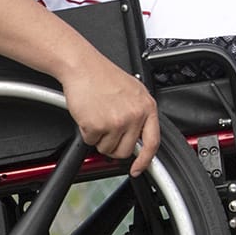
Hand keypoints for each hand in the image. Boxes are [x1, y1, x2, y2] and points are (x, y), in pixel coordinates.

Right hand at [60, 48, 160, 175]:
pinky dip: (86, 132)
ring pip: (107, 148)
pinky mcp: (97, 125)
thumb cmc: (103, 76)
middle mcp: (134, 115)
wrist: (83, 66)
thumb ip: (140, 113)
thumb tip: (139, 136)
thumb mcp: (133, 91)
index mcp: (146, 106)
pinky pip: (90, 141)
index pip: (152, 142)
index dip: (145, 160)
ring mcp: (117, 121)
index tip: (138, 168)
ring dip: (99, 138)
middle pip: (125, 150)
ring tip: (97, 116)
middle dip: (113, 145)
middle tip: (106, 129)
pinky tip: (88, 115)